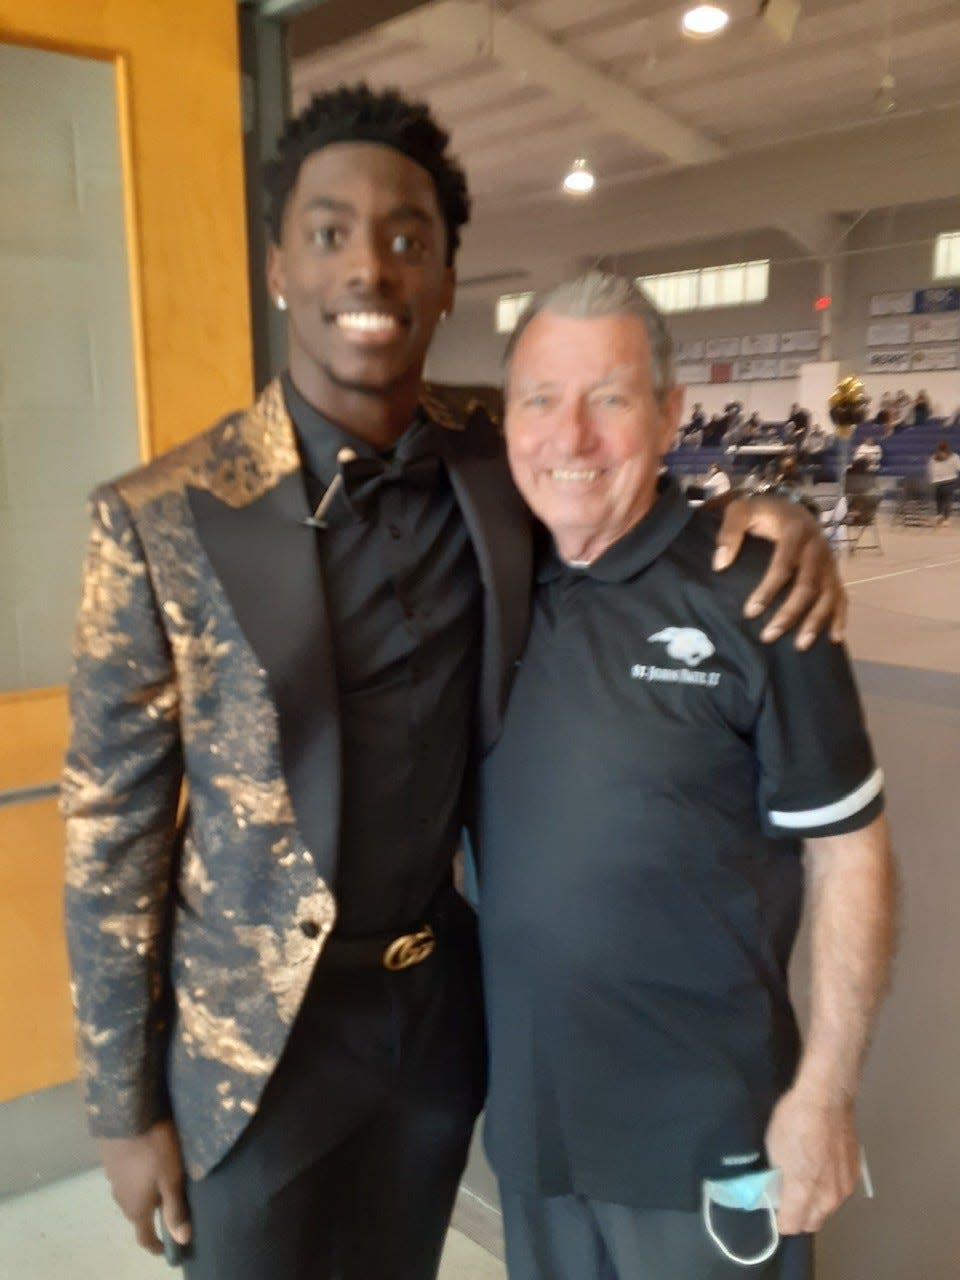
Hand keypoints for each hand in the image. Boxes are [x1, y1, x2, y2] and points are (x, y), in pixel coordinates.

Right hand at [98, 1119, 190, 1254]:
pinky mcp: (109, 1160)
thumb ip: (175, 1208)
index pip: (144, 1236)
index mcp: (136, 1207)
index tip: (165, 1249)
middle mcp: (120, 1198)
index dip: (155, 1245)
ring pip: (130, 1193)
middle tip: (170, 1206)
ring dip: (144, 1192)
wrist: (125, 1113)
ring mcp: (112, 1178)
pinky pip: (125, 1176)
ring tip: (160, 1181)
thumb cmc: (153, 1148)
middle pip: (137, 1214)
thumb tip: (182, 1239)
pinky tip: (147, 1162)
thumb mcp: (171, 1177)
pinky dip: (137, 1176)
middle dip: (152, 1214)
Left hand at [713, 496, 846, 648]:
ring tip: (799, 645)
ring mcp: (829, 562)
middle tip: (768, 636)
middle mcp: (818, 548)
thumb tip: (720, 564)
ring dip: (815, 622)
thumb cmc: (763, 512)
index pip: (784, 565)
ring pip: (827, 595)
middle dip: (789, 613)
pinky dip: (840, 617)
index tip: (750, 612)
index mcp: (796, 531)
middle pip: (808, 586)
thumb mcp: (742, 510)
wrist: (791, 506)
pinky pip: (842, 596)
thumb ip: (729, 531)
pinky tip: (835, 639)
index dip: (768, 590)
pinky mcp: (834, 573)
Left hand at [764, 1088, 859, 1234]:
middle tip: (787, 1196)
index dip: (779, 1219)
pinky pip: (838, 1194)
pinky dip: (828, 1189)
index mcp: (805, 1193)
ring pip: (826, 1210)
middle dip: (798, 1216)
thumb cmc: (794, 1120)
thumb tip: (777, 1190)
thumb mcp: (774, 1148)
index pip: (790, 1226)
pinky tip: (821, 1169)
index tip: (773, 1206)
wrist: (826, 1098)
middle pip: (812, 1223)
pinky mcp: (855, 1175)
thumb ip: (777, 1178)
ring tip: (805, 1181)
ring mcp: (845, 1188)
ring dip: (814, 1204)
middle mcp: (828, 1198)